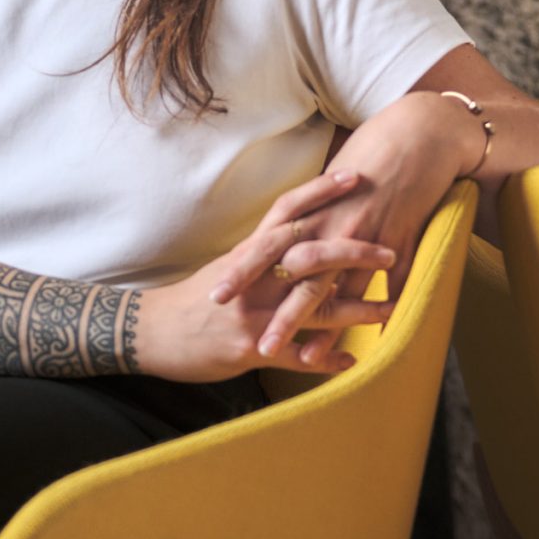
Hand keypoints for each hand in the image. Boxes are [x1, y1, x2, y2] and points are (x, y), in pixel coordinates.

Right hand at [133, 169, 396, 381]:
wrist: (149, 332)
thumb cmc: (189, 300)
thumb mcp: (225, 267)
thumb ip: (260, 256)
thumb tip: (293, 239)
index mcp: (249, 252)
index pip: (288, 211)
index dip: (321, 192)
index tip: (354, 177)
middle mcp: (253, 278)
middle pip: (309, 254)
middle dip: (352, 251)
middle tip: (388, 250)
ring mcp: (252, 313)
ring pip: (313, 306)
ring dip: (355, 308)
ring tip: (389, 307)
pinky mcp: (249, 347)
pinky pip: (296, 355)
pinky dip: (324, 359)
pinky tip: (350, 361)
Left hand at [207, 95, 478, 358]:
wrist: (416, 135)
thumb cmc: (371, 152)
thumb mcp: (332, 182)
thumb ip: (312, 211)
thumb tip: (290, 233)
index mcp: (312, 209)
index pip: (268, 245)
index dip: (242, 270)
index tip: (216, 296)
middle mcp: (333, 224)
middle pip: (296, 274)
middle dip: (274, 310)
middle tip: (250, 342)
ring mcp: (366, 235)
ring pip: (337, 288)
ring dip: (319, 326)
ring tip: (300, 357)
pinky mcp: (398, 240)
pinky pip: (388, 284)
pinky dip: (381, 313)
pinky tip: (372, 343)